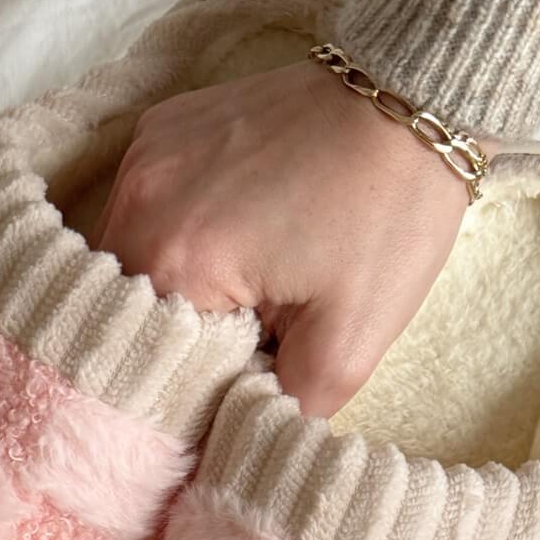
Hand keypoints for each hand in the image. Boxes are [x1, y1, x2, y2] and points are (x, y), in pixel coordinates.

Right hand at [94, 60, 492, 416]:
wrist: (414, 98)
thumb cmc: (387, 215)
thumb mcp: (352, 342)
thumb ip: (283, 411)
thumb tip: (233, 440)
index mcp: (176, 258)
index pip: (141, 359)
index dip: (180, 389)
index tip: (226, 392)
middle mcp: (139, 201)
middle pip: (125, 312)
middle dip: (171, 342)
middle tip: (233, 346)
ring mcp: (145, 156)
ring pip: (127, 262)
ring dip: (166, 293)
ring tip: (228, 296)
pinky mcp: (161, 131)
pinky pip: (143, 211)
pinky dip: (171, 242)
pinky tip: (222, 244)